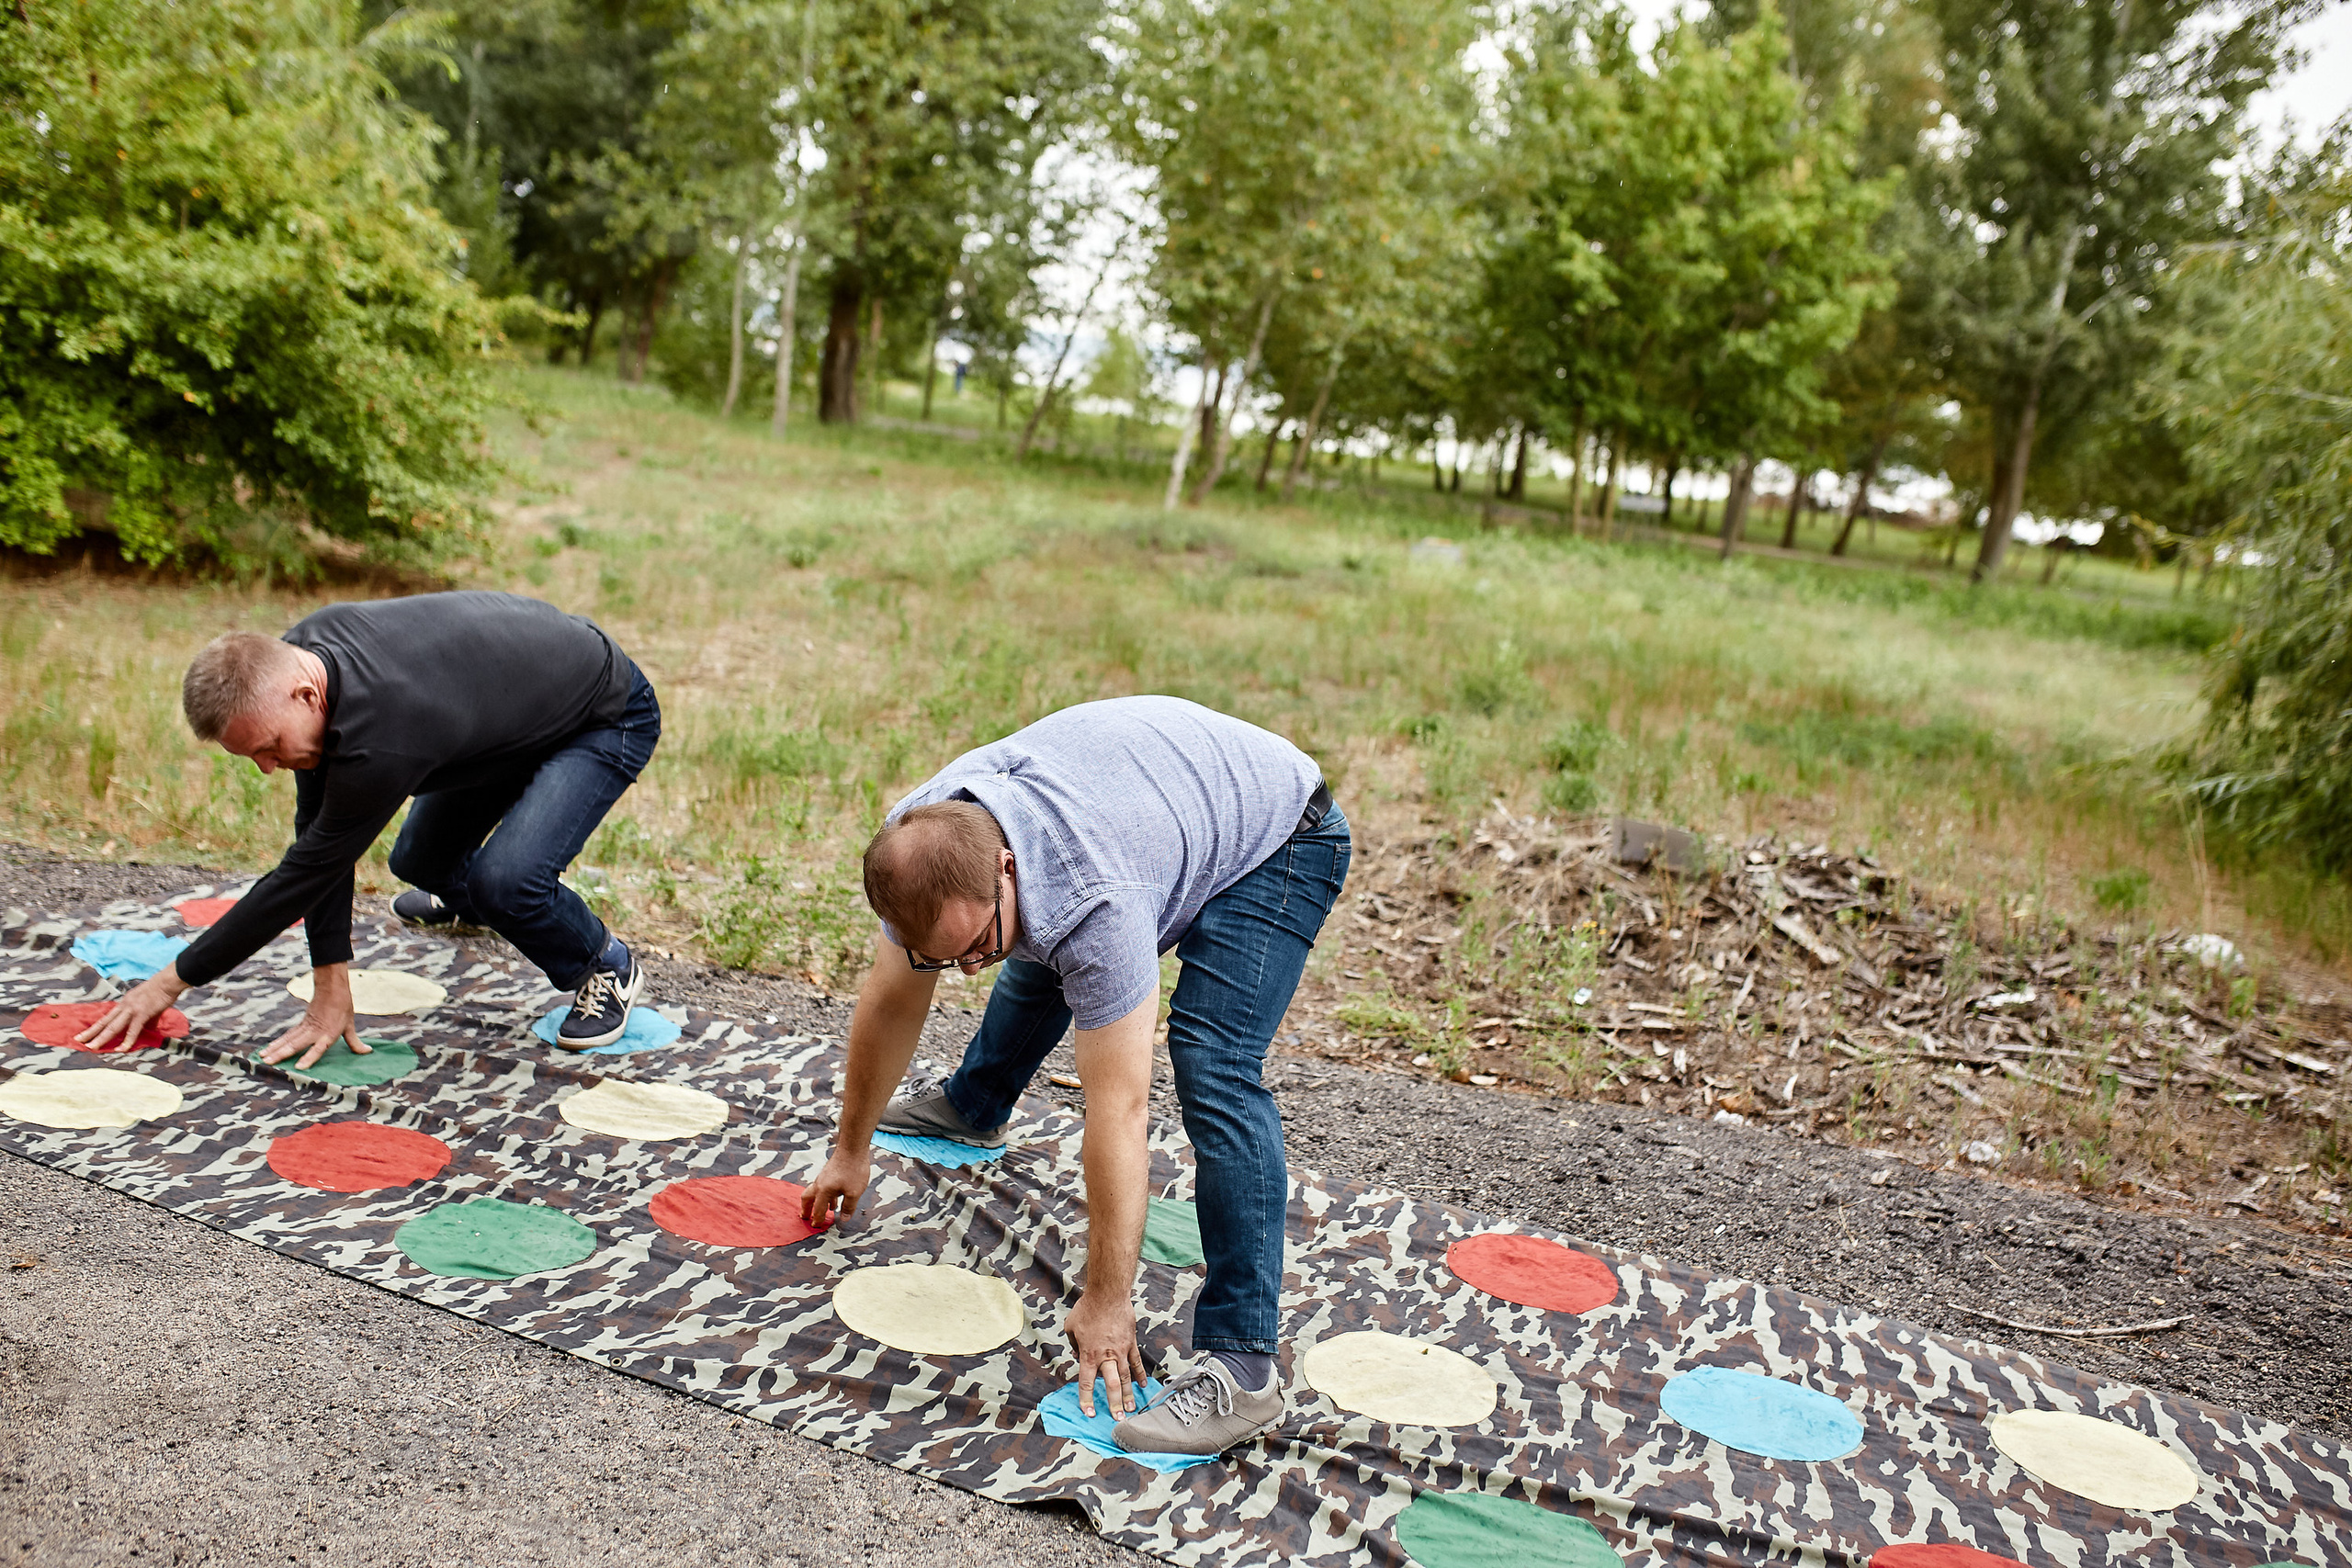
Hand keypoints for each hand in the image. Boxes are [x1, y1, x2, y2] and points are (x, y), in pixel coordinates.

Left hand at [75, 969, 187, 1052]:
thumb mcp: (148, 1004)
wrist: (168, 982)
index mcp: (124, 1003)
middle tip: (78, 1040)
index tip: (86, 1033)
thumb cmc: (161, 990)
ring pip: (113, 1026)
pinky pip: (133, 1030)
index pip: (107, 1017)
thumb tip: (147, 1029)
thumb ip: (145, 1018)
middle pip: (104, 1022)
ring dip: (101, 1038)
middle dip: (91, 1032)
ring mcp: (131, 1010)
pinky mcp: (142, 1013)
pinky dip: (127, 1040)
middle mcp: (124, 1006)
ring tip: (92, 1047)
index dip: (96, 1026)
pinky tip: (121, 1049)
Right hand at [258, 964, 366, 1069]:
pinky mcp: (301, 1024)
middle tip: (269, 1063)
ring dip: (275, 1049)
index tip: (299, 1067)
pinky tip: (268, 1049)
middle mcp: (314, 1032)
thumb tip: (368, 1052)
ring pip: (288, 1039)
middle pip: (296, 1044)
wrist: (332, 988)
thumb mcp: (350, 1026)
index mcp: (328, 1034)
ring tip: (263, 1057)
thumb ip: (355, 1042)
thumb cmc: (343, 1008)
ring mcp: (306, 1027)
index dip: (309, 1058)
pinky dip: (277, 1042)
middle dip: (282, 1054)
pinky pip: (287, 1035)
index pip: (318, 1048)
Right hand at [801, 1145, 870, 1229]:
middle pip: (807, 1199)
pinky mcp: (828, 1172)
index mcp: (823, 1191)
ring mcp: (823, 1177)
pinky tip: (834, 1199)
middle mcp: (819, 1184)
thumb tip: (844, 1219)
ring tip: (820, 1211)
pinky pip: (822, 1187)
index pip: (818, 1209)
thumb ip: (849, 1207)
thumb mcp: (854, 1192)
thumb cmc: (853, 1169)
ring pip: (814, 1192)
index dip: (817, 1219)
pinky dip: (824, 1195)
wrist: (853, 1148)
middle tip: (805, 1218)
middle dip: (806, 1209)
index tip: (816, 1226)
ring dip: (815, 1202)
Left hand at [1066, 1287, 1147, 1417]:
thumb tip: (1078, 1354)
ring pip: (1126, 1377)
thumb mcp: (1071, 1327)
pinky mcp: (1132, 1343)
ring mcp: (1121, 1350)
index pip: (1087, 1382)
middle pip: (1111, 1385)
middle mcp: (1106, 1356)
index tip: (1089, 1412)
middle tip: (1118, 1418)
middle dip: (1114, 1403)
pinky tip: (1143, 1385)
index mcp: (1089, 1355)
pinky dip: (1140, 1374)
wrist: (1107, 1294)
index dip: (1087, 1399)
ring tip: (1131, 1409)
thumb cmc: (1087, 1309)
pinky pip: (1137, 1362)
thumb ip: (1074, 1344)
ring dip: (1129, 1394)